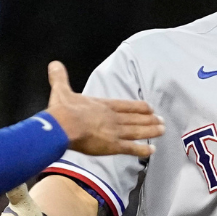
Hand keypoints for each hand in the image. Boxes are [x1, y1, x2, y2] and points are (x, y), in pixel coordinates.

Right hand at [42, 60, 161, 158]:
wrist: (63, 126)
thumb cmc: (62, 110)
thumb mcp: (61, 90)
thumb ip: (60, 78)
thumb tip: (54, 64)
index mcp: (103, 105)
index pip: (125, 106)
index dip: (138, 107)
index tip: (149, 108)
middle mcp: (112, 118)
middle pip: (135, 118)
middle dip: (149, 120)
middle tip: (161, 120)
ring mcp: (115, 132)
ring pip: (138, 131)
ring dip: (151, 131)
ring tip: (162, 130)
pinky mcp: (112, 146)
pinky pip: (131, 148)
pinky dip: (142, 150)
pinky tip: (152, 151)